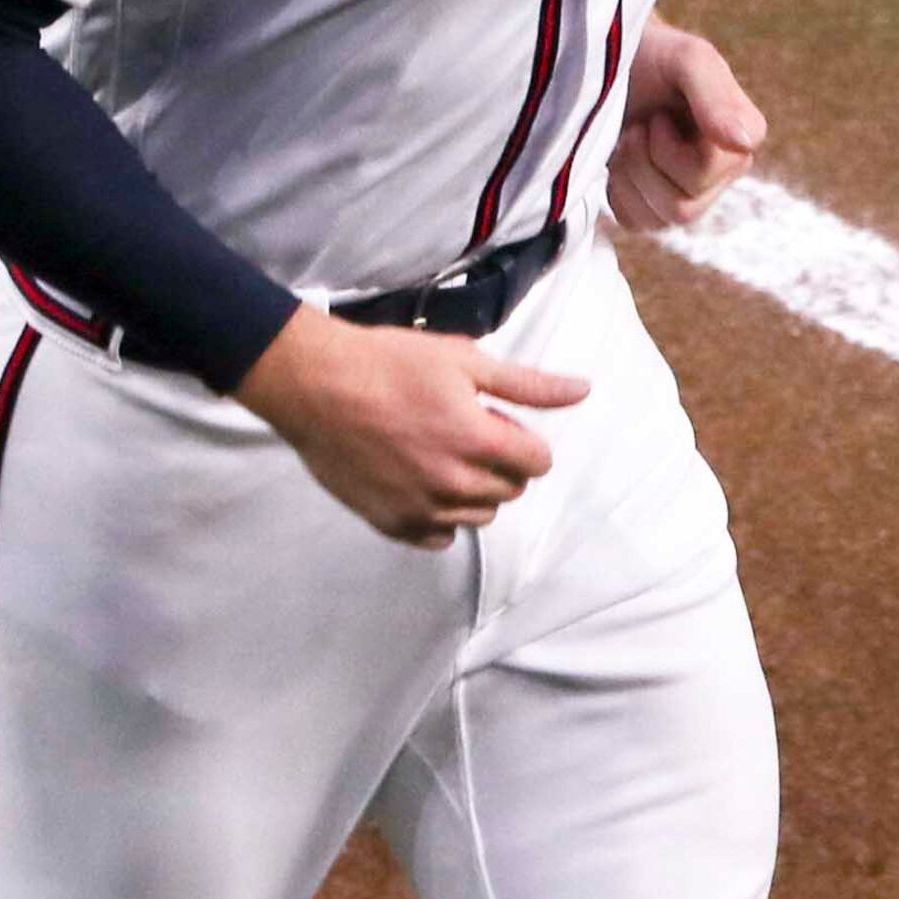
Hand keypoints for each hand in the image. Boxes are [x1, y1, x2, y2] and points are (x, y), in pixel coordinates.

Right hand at [234, 304, 589, 547]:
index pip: (539, 462)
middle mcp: (453, 484)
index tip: (493, 419)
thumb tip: (583, 390)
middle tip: (462, 431)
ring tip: (437, 452)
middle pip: (512, 490)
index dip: (521, 438)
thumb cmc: (388, 363)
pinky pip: (440, 537)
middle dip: (500, 462)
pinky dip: (438, 515)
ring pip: (479, 516)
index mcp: (478, 441)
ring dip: (472, 489)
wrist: (315, 384)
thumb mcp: (465, 361)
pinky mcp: (391, 524)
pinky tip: (419, 480)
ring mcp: (421, 509)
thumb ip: (527, 384)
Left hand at [607, 17, 765, 232]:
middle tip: (637, 126)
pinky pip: (638, 224)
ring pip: (663, 220)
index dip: (669, 148)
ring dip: (631, 176)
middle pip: (685, 207)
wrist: (608, 63)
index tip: (659, 115)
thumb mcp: (686, 59)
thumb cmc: (651, 55)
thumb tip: (744, 143)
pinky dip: (618, 193)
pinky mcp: (657, 208)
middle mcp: (724, 172)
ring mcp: (692, 194)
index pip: (708, 172)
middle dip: (645, 163)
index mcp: (741, 138)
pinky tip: (620, 161)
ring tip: (627, 138)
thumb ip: (715, 95)